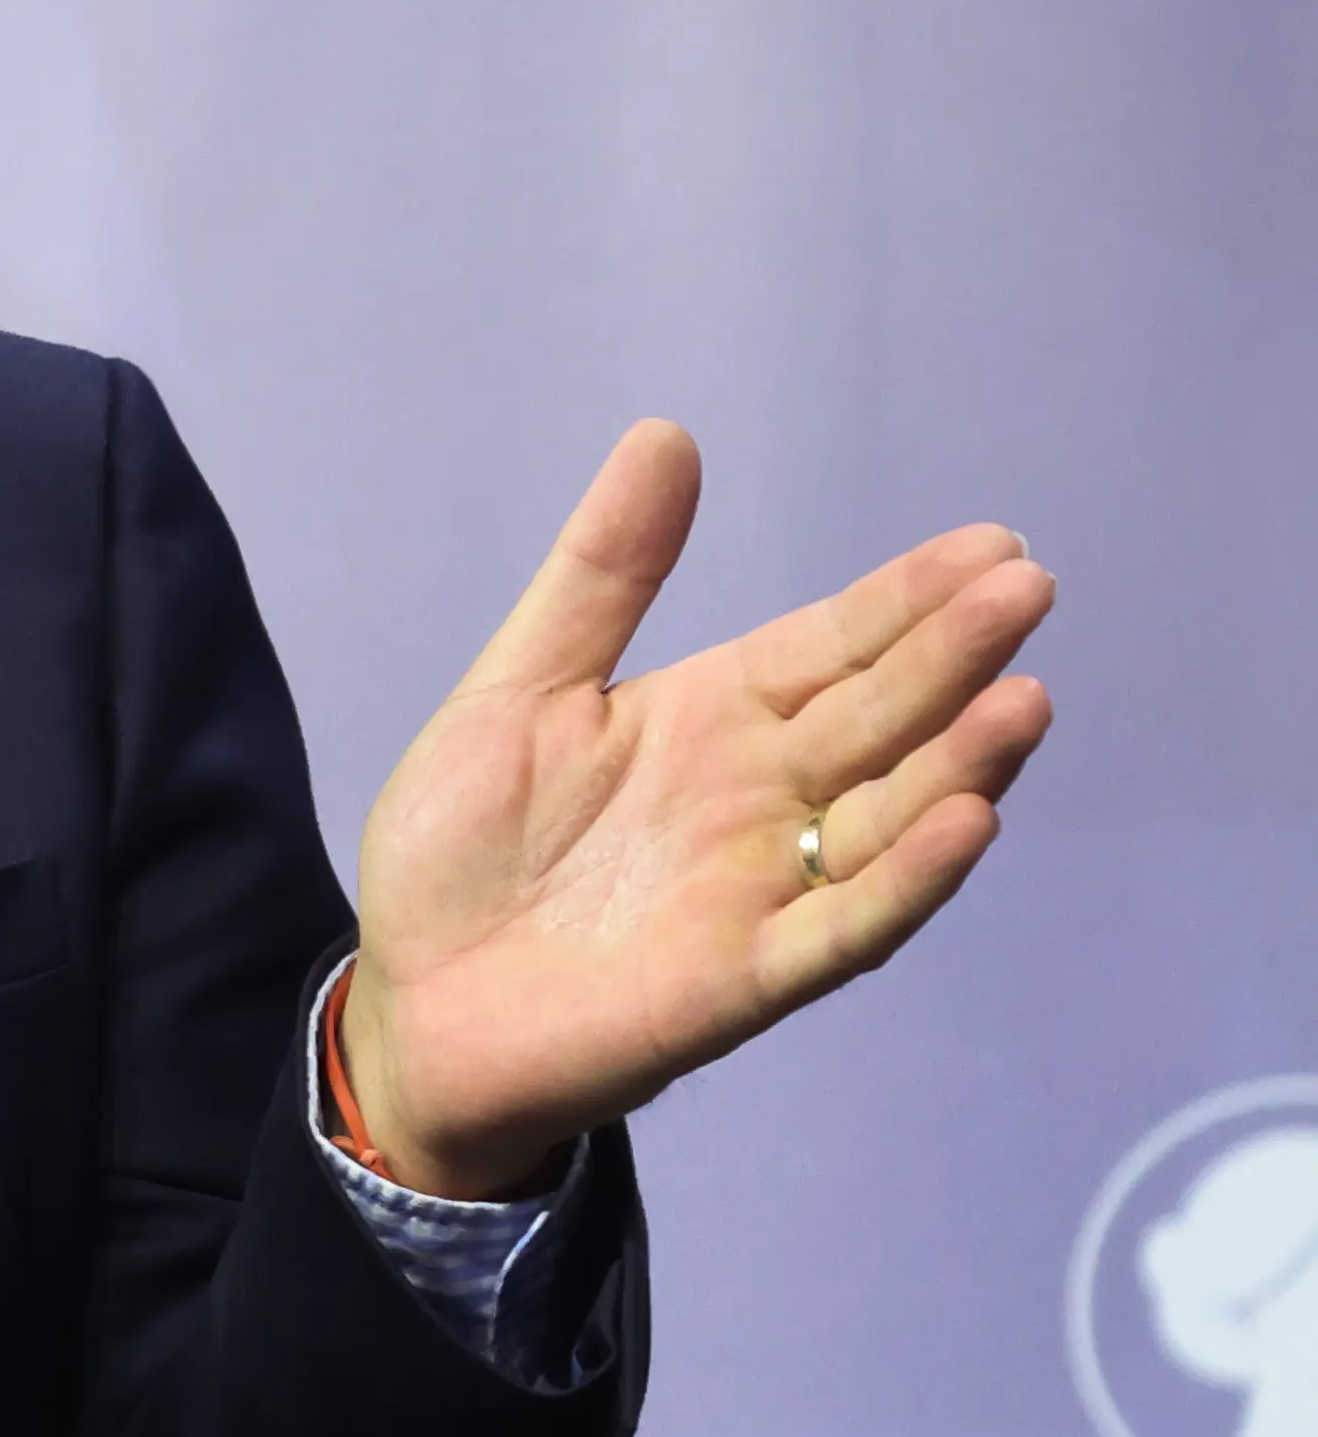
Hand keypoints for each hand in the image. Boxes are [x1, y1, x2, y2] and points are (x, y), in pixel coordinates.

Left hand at [340, 420, 1054, 1201]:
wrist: (409, 1002)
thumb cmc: (463, 850)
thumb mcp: (521, 688)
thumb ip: (601, 576)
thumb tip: (668, 434)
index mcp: (710, 719)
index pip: (833, 647)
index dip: (907, 599)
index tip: (994, 544)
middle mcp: (759, 798)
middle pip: (878, 717)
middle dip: (953, 656)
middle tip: (1027, 589)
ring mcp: (761, 888)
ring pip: (887, 819)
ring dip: (958, 764)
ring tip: (1022, 699)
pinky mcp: (741, 977)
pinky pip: (843, 927)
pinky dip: (905, 880)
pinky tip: (961, 823)